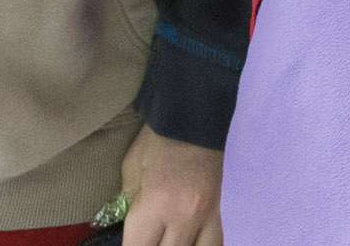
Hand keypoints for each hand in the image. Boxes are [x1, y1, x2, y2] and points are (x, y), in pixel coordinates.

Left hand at [114, 128, 225, 245]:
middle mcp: (184, 217)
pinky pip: (215, 243)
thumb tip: (131, 232)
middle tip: (147, 238)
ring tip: (170, 240)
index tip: (131, 243)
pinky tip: (191, 242)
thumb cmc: (155, 141)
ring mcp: (207, 216)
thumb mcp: (131, 172)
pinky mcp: (219, 211)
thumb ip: (130, 206)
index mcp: (156, 205)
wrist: (195, 115)